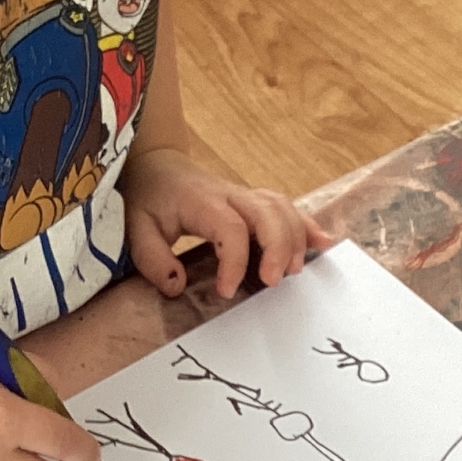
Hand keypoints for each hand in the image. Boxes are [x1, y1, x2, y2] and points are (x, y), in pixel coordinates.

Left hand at [123, 145, 329, 300]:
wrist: (159, 169)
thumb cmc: (149, 200)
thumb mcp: (137, 229)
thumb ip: (153, 259)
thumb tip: (177, 287)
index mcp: (202, 201)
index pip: (229, 228)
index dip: (234, 260)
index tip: (226, 291)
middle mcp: (230, 194)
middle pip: (267, 212)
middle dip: (277, 246)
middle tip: (272, 281)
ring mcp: (247, 196)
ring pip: (282, 208)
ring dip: (295, 238)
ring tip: (293, 271)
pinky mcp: (256, 201)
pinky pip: (288, 207)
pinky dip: (307, 225)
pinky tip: (324, 243)